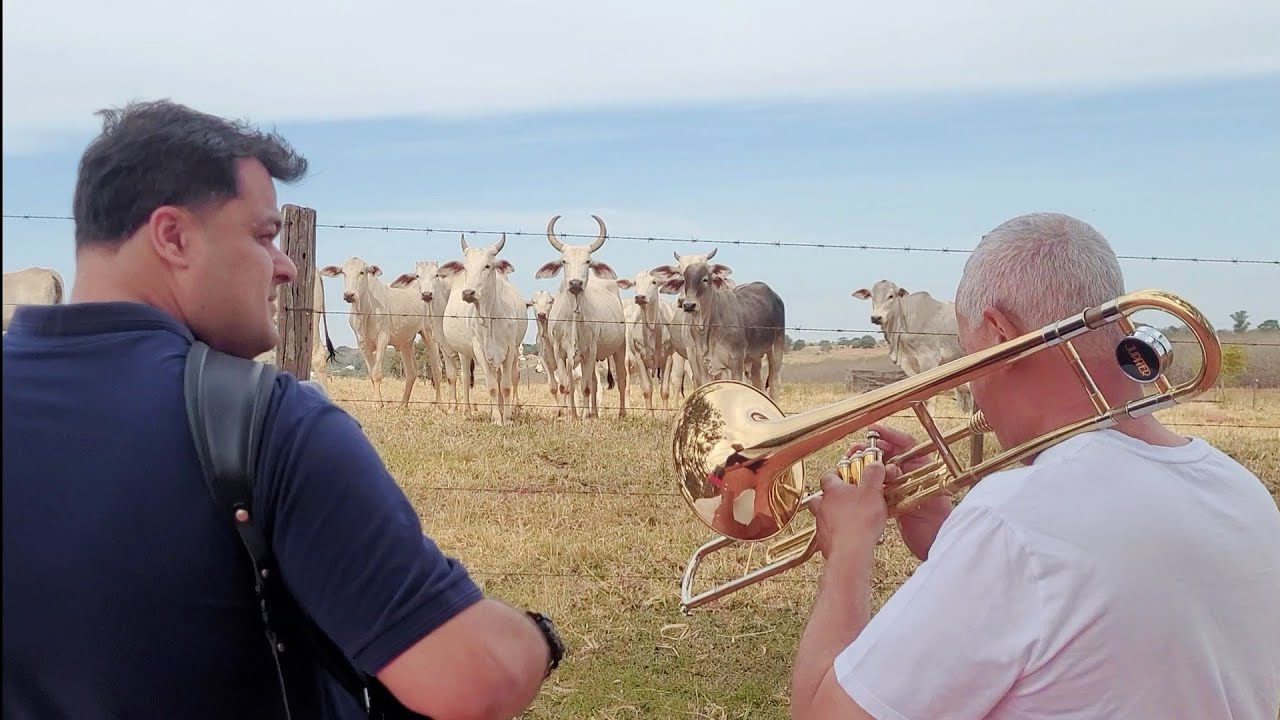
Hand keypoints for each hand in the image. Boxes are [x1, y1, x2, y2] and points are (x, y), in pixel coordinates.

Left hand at [808, 459, 894, 560]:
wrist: (850, 552)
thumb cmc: (860, 522)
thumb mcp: (873, 491)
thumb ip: (873, 475)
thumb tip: (875, 465)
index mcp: (833, 491)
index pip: (828, 475)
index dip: (837, 473)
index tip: (847, 474)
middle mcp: (822, 506)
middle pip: (820, 496)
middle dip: (831, 496)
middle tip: (846, 498)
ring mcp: (821, 524)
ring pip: (822, 515)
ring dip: (832, 515)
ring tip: (848, 518)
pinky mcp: (824, 542)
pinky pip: (827, 533)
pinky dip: (835, 533)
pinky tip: (848, 535)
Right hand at [845, 423, 952, 560]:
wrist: (936, 543)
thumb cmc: (940, 521)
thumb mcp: (930, 495)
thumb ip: (912, 484)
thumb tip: (890, 470)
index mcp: (922, 468)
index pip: (906, 444)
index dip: (890, 435)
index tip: (873, 430)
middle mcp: (909, 475)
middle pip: (888, 455)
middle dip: (871, 449)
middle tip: (856, 449)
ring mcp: (899, 488)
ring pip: (879, 470)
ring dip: (865, 465)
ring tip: (851, 463)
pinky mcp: (890, 502)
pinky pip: (875, 487)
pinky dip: (865, 483)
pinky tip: (854, 481)